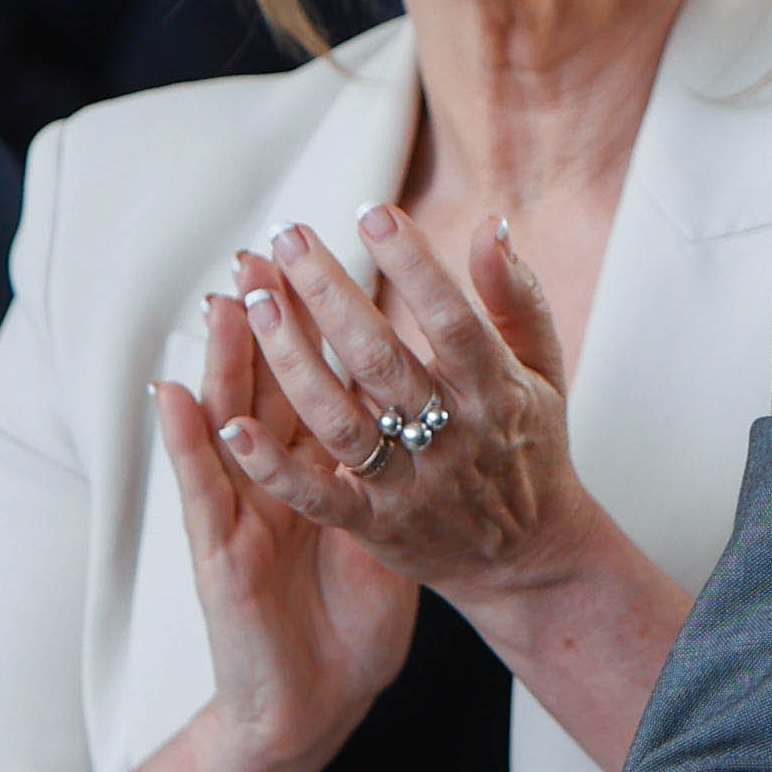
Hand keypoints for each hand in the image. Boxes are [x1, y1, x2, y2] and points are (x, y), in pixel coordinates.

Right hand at [152, 294, 424, 771]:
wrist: (311, 707)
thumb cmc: (349, 623)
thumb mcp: (386, 539)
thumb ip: (399, 476)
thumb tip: (437, 420)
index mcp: (321, 473)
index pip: (319, 386)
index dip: (321, 330)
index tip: (328, 263)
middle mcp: (275, 483)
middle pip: (270, 387)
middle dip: (269, 321)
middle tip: (264, 250)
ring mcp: (242, 513)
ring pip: (228, 421)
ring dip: (223, 359)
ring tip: (219, 296)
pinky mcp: (220, 554)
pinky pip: (204, 491)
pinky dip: (189, 442)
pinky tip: (175, 394)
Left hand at [184, 207, 603, 607]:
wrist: (527, 557)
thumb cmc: (529, 446)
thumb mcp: (541, 371)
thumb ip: (516, 299)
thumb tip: (489, 226)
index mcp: (495, 392)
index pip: (452, 320)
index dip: (414, 268)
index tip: (372, 214)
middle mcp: (452, 438)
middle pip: (381, 360)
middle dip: (330, 294)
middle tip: (289, 236)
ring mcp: (410, 484)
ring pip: (339, 419)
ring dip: (292, 359)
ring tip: (255, 301)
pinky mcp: (375, 525)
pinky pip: (317, 495)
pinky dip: (272, 465)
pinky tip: (231, 423)